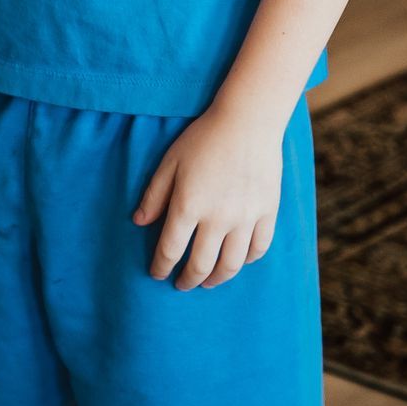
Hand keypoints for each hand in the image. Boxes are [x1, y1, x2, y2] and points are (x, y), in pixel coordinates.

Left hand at [133, 101, 284, 288]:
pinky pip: (258, 248)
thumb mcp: (170, 163)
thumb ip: (154, 195)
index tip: (157, 274)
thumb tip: (140, 223)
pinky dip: (246, 261)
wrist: (248, 121)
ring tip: (208, 282)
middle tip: (182, 284)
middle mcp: (217, 218)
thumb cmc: (203, 138)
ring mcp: (245, 218)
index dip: (161, 267)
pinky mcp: (267, 212)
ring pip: (231, 265)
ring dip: (216, 279)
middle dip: (188, 280)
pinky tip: (236, 261)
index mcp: (188, 206)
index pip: (170, 250)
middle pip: (200, 265)